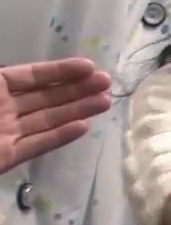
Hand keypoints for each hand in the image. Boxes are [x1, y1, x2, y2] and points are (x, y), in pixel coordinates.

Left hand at [0, 58, 111, 173]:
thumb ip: (3, 76)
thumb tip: (30, 68)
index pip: (32, 76)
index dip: (61, 71)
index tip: (90, 67)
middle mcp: (3, 109)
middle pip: (45, 98)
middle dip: (77, 89)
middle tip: (106, 83)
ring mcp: (6, 134)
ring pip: (47, 120)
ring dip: (77, 110)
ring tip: (105, 102)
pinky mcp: (7, 158)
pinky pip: (36, 145)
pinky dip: (59, 137)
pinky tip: (83, 127)